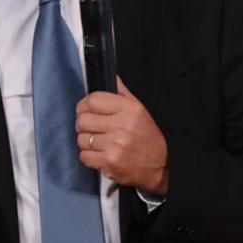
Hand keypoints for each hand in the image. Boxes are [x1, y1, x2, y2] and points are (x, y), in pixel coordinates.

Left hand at [75, 76, 168, 195]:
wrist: (161, 166)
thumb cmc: (148, 137)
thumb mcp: (139, 110)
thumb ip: (122, 92)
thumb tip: (111, 76)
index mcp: (129, 109)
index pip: (93, 100)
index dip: (84, 105)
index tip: (85, 110)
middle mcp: (123, 126)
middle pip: (83, 120)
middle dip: (84, 124)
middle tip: (92, 128)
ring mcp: (115, 146)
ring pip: (82, 139)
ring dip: (87, 142)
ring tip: (99, 142)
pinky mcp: (110, 163)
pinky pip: (84, 156)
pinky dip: (89, 156)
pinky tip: (101, 154)